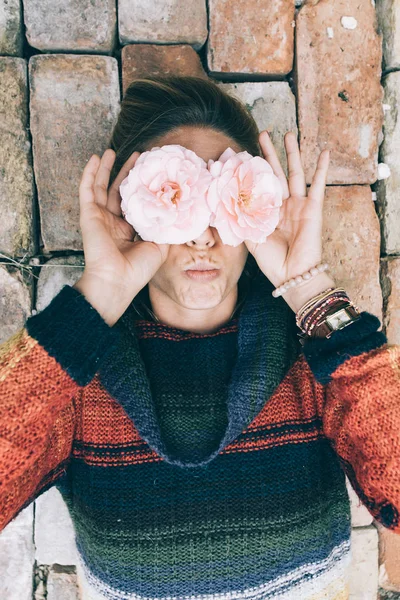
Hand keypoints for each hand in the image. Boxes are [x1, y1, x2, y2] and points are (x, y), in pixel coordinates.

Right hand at [77, 148, 169, 298]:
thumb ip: (167, 228)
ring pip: (101, 187)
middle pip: (119, 191)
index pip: (136, 203)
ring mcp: (100, 218)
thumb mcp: (160, 246)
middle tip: (138, 156)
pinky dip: (89, 173)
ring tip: (112, 151)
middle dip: (128, 173)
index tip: (154, 173)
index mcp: (129, 231)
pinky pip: (87, 189)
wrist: (118, 280)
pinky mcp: (89, 214)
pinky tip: (95, 158)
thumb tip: (180, 212)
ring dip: (106, 168)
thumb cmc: (138, 270)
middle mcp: (113, 223)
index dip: (144, 188)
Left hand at [244, 131, 329, 292]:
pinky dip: (322, 169)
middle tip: (263, 134)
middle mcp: (283, 206)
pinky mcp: (313, 208)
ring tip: (289, 134)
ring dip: (292, 153)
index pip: (257, 186)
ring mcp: (299, 205)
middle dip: (269, 154)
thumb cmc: (271, 261)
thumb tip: (220, 203)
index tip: (239, 155)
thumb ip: (239, 219)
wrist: (291, 275)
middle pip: (275, 173)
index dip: (250, 171)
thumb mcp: (249, 237)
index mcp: (267, 212)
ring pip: (295, 173)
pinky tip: (325, 152)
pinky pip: (319, 185)